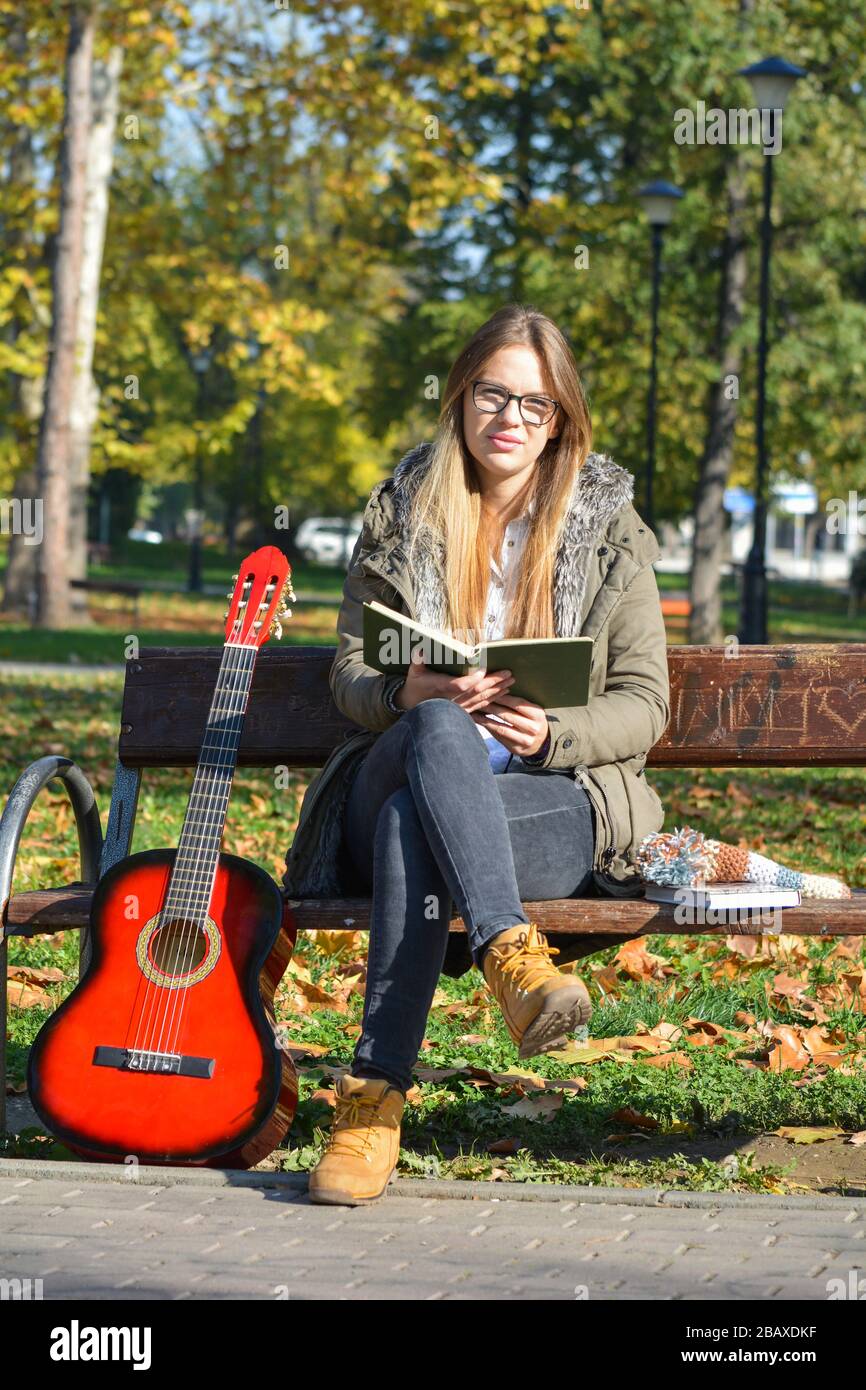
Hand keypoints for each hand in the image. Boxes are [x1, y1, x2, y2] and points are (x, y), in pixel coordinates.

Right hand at [395, 652, 515, 712]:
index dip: (473, 679)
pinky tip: (503, 694)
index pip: (460, 685)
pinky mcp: (463, 712)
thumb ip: (417, 660)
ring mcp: (459, 707)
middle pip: (477, 691)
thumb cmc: (415, 687)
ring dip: (497, 690)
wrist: (413, 707)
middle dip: (494, 682)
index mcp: (442, 687)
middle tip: (508, 673)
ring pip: (482, 699)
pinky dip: (493, 699)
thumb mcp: (414, 672)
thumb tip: (420, 648)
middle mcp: (453, 700)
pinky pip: (481, 706)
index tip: (484, 669)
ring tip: (510, 682)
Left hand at [471, 692, 548, 758]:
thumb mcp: (532, 711)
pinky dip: (489, 729)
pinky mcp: (516, 748)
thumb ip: (519, 704)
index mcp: (537, 715)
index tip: (490, 691)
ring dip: (486, 719)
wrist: (542, 743)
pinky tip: (481, 723)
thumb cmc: (533, 721)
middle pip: (507, 716)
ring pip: (501, 728)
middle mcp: (533, 728)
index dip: (503, 698)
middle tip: (478, 701)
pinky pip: (500, 737)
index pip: (517, 704)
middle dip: (491, 707)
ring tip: (475, 712)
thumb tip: (497, 691)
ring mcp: (525, 740)